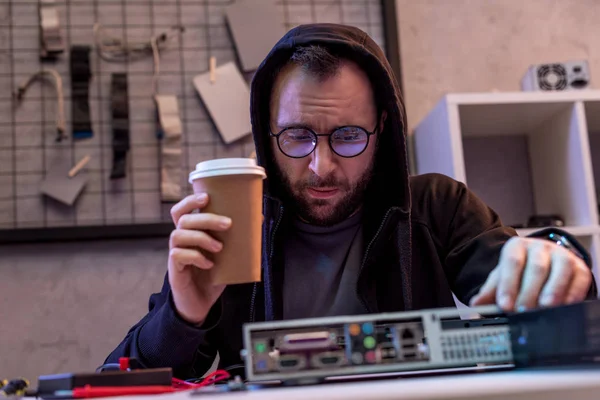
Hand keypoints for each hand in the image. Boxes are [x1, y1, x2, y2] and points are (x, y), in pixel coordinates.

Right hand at [168, 193, 230, 324]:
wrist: (200, 305)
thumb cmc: (213, 276)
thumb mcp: (227, 256)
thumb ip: (236, 239)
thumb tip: (259, 218)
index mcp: (190, 233)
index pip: (181, 210)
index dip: (190, 201)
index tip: (207, 197)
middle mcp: (180, 240)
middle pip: (183, 219)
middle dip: (207, 218)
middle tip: (228, 224)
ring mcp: (175, 254)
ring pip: (178, 234)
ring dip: (201, 237)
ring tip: (220, 248)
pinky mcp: (174, 270)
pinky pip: (178, 255)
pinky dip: (195, 256)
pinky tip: (209, 264)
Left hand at [470, 236, 591, 310]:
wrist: (545, 260)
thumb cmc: (521, 270)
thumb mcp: (503, 276)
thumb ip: (490, 290)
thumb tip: (476, 304)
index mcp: (517, 246)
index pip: (511, 263)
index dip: (508, 285)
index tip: (504, 305)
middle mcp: (540, 248)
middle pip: (536, 268)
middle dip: (529, 292)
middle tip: (522, 311)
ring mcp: (562, 255)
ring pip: (560, 270)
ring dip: (553, 290)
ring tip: (545, 307)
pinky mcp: (580, 267)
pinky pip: (579, 279)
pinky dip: (573, 293)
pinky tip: (565, 306)